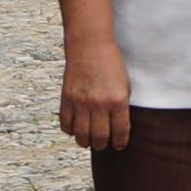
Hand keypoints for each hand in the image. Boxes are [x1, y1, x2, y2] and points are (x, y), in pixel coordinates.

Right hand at [60, 36, 131, 152]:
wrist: (90, 46)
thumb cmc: (110, 64)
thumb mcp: (125, 85)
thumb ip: (121, 107)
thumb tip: (116, 128)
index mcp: (118, 100)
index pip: (120, 131)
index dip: (120, 142)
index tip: (118, 145)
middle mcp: (99, 104)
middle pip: (99, 137)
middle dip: (101, 145)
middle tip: (102, 144)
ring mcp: (81, 102)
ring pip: (81, 134)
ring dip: (85, 142)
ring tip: (88, 141)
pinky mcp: (66, 99)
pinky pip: (65, 123)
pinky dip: (70, 130)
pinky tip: (75, 129)